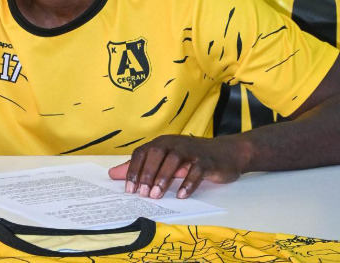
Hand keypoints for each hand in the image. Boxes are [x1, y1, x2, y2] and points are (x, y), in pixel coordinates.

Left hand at [108, 135, 243, 198]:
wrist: (227, 153)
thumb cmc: (192, 158)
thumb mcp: (165, 161)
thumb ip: (140, 167)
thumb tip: (113, 174)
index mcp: (162, 143)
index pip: (142, 152)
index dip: (133, 169)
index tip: (129, 189)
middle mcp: (174, 143)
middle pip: (156, 154)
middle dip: (147, 174)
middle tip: (142, 194)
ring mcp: (191, 151)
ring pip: (174, 161)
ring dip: (164, 179)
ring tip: (156, 195)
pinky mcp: (207, 160)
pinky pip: (196, 170)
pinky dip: (188, 183)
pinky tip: (181, 195)